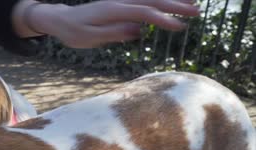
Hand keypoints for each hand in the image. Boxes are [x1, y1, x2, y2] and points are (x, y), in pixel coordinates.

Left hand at [12, 0, 199, 48]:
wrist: (61, 19)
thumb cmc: (74, 32)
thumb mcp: (90, 37)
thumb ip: (113, 33)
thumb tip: (137, 31)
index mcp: (112, 11)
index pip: (143, 13)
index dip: (162, 19)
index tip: (179, 27)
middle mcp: (119, 2)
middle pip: (152, 1)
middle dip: (175, 5)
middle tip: (196, 12)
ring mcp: (120, 1)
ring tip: (193, 3)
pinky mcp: (120, 4)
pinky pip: (144, 0)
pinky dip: (159, 1)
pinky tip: (171, 3)